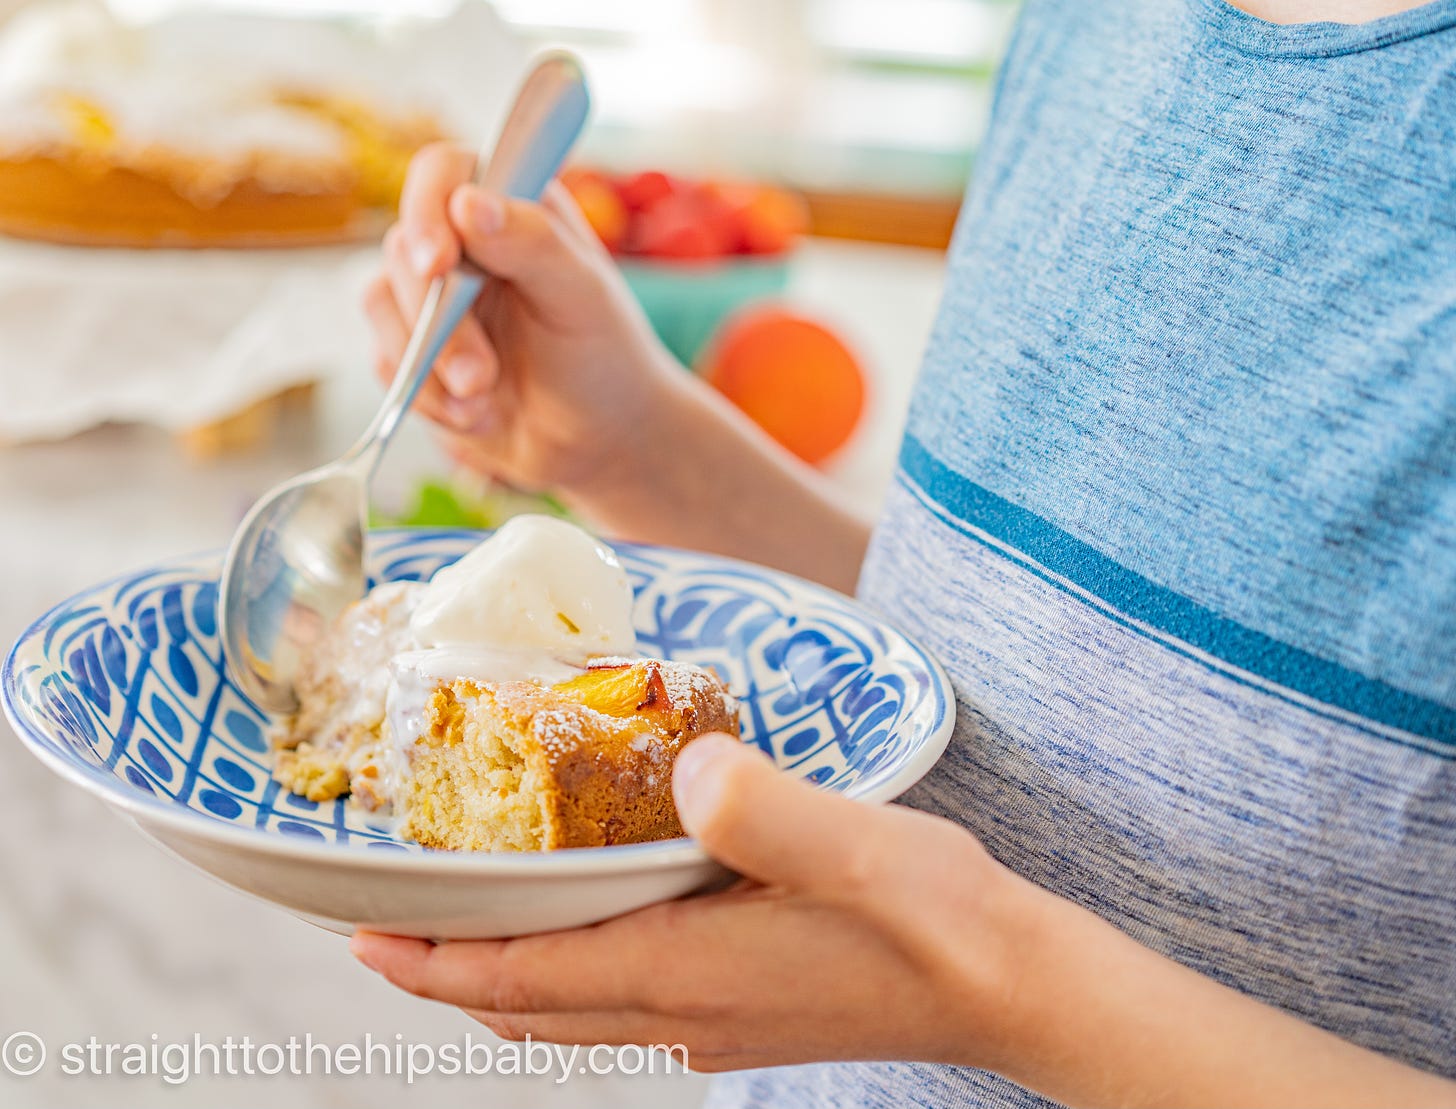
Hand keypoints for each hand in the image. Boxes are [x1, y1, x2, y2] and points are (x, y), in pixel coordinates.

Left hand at [350, 733, 1026, 1072]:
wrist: (1010, 988)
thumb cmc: (938, 920)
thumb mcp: (858, 847)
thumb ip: (766, 810)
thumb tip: (693, 766)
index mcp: (688, 971)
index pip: (527, 979)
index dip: (438, 962)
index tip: (362, 937)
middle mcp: (685, 1010)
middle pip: (531, 1006)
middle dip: (450, 972)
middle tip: (381, 930)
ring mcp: (714, 1020)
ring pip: (571, 1012)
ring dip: (504, 978)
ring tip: (457, 934)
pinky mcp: (743, 1011)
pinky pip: (619, 1004)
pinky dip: (567, 977)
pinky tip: (582, 933)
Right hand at [365, 143, 681, 498]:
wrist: (597, 441)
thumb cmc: (604, 357)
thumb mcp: (582, 296)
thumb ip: (533, 242)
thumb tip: (467, 203)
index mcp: (511, 205)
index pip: (443, 172)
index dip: (427, 209)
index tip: (438, 263)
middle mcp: (464, 242)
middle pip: (405, 247)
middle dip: (439, 323)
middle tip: (481, 376)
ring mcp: (434, 296)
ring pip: (382, 303)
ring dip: (428, 365)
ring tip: (483, 400)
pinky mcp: (416, 349)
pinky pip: (385, 361)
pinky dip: (425, 396)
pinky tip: (475, 415)